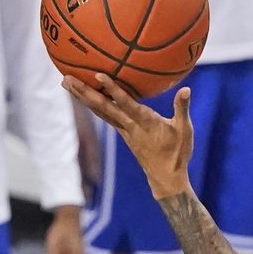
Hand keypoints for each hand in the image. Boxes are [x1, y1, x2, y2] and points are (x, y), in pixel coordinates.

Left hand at [62, 74, 193, 200]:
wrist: (166, 178)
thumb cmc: (177, 153)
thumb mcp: (184, 130)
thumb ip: (182, 108)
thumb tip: (186, 89)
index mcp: (145, 123)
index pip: (125, 103)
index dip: (112, 90)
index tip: (98, 75)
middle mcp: (130, 126)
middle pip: (103, 107)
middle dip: (84, 92)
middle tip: (66, 78)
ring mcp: (124, 131)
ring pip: (100, 111)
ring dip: (82, 97)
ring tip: (66, 83)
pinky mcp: (124, 134)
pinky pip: (105, 115)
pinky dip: (93, 105)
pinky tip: (84, 96)